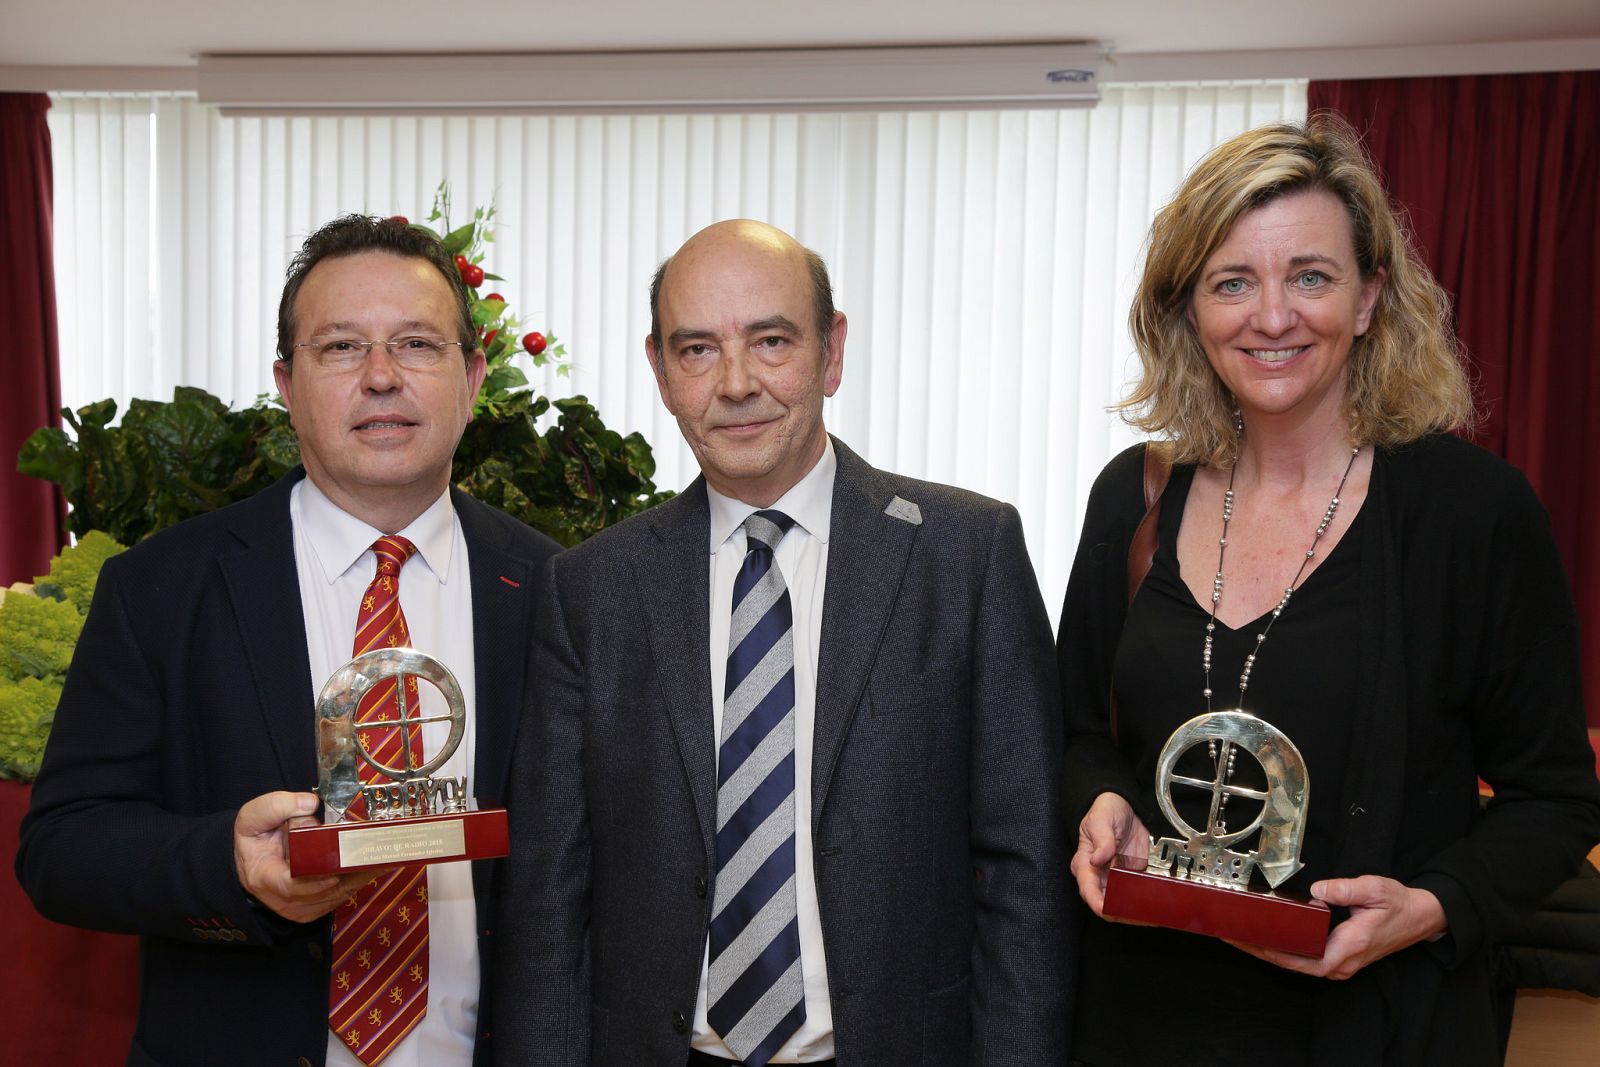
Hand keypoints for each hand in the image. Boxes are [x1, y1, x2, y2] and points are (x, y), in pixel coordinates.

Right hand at [233, 791, 374, 923]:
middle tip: (370, 855)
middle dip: (347, 873)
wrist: (253, 858)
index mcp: (264, 877)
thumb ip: (278, 806)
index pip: (290, 887)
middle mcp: (282, 900)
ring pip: (334, 897)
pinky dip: (355, 882)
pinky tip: (371, 865)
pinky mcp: (313, 909)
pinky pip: (338, 898)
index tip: (335, 872)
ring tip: (379, 858)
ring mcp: (299, 908)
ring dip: (356, 878)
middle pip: (320, 893)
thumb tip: (310, 804)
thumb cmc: (255, 837)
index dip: (314, 882)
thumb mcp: (255, 815)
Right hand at [1070, 791, 1151, 915]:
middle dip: (1120, 913)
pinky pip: (1137, 895)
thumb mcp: (1101, 820)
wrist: (1124, 806)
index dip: (1097, 904)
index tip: (1109, 910)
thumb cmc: (1105, 811)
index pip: (1088, 890)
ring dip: (1135, 912)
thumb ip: (1101, 840)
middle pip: (1105, 904)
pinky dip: (1146, 902)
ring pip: (1122, 904)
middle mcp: (1099, 875)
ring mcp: (1115, 879)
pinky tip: (1158, 905)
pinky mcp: (1131, 877)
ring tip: (1151, 915)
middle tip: (1138, 915)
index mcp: (1085, 863)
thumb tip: (1098, 859)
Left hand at [1226, 875, 1446, 978]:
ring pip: (1299, 964)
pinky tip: (1266, 938)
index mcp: (1350, 946)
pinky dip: (1284, 951)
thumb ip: (1346, 889)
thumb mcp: (1375, 889)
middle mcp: (1343, 961)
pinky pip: (1306, 958)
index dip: (1276, 954)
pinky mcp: (1339, 957)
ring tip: (1241, 937)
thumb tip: (1318, 890)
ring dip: (1270, 952)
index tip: (1252, 942)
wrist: (1421, 917)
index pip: (1306, 960)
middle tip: (1233, 936)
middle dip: (1262, 952)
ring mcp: (1341, 962)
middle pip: (1295, 964)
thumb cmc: (1399, 904)